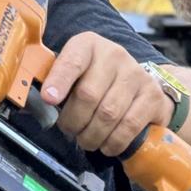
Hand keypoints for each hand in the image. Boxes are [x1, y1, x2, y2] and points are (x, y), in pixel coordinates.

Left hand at [40, 32, 175, 157]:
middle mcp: (114, 55)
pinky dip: (114, 141)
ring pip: (108, 113)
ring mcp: (137, 75)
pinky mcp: (153, 97)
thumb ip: (56, 81)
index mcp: (88, 45)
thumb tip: (37, 102)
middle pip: (88, 94)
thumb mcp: (75, 70)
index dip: (59, 81)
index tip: (49, 99)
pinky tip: (106, 145)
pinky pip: (130, 126)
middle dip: (73, 120)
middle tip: (68, 130)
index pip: (72, 61)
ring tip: (85, 140)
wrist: (139, 79)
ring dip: (92, 135)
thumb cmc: (96, 77)